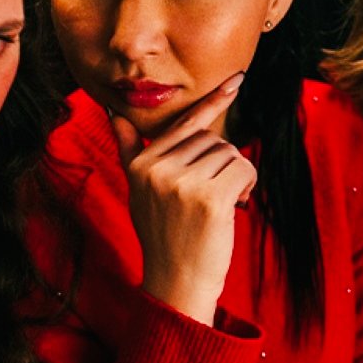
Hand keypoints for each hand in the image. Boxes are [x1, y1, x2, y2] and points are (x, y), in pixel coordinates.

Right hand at [111, 72, 255, 325]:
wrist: (177, 283)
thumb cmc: (164, 235)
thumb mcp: (139, 191)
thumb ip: (131, 151)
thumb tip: (114, 114)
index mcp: (141, 163)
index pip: (184, 123)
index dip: (214, 101)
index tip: (238, 79)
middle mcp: (157, 168)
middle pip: (212, 138)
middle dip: (221, 163)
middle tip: (214, 196)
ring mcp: (182, 182)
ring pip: (229, 152)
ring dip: (236, 175)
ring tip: (222, 205)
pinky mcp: (209, 197)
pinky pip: (243, 168)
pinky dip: (247, 184)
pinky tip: (236, 205)